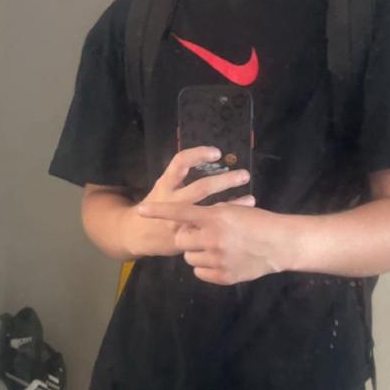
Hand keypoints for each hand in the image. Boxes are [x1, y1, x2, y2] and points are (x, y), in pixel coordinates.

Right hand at [121, 146, 255, 257]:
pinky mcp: (186, 237)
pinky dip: (227, 222)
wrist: (138, 235)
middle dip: (225, 180)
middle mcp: (171, 201)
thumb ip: (181, 179)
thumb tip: (210, 161)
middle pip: (200, 188)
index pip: (181, 162)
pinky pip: (210, 229)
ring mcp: (178, 221)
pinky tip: (241, 218)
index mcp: (165, 184)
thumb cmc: (156, 206)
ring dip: (233, 204)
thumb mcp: (163, 188)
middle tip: (244, 175)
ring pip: (209, 211)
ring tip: (251, 198)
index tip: (217, 153)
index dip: (199, 155)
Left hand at [136, 200, 283, 284]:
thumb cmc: (259, 222)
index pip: (180, 213)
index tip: (141, 211)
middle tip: (200, 234)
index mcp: (215, 218)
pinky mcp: (223, 276)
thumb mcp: (234, 211)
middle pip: (181, 239)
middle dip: (186, 236)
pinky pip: (200, 272)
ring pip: (189, 257)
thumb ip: (211, 215)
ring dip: (196, 252)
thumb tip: (192, 220)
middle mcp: (213, 238)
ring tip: (215, 248)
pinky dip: (206, 267)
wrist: (280, 244)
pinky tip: (220, 260)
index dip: (159, 212)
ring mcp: (217, 259)